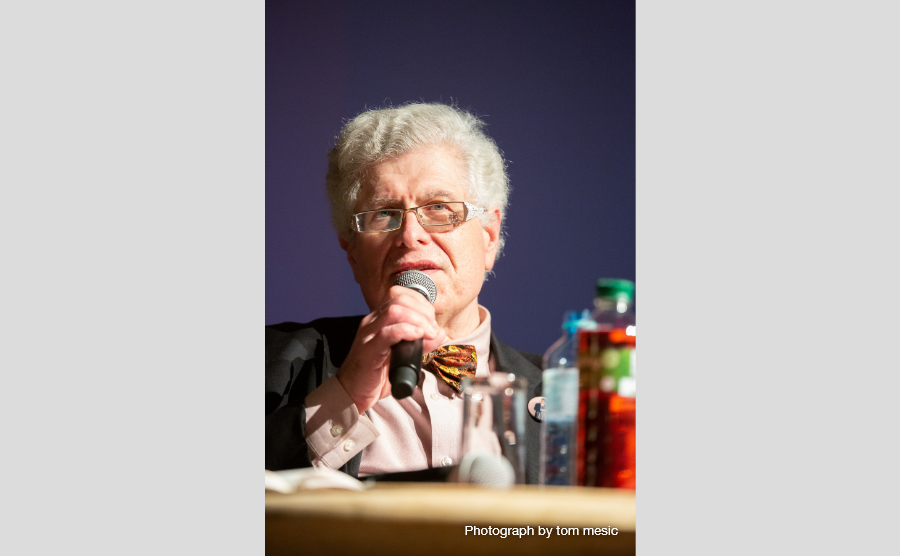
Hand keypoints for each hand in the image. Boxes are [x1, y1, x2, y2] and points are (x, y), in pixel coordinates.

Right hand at [337, 286, 445, 412]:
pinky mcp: (368, 349)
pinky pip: (388, 333)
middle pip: (400, 300)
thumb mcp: (404, 355)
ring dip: (418, 320)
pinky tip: (417, 336)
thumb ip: (420, 343)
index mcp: (379, 319)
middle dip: (423, 311)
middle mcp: (372, 322)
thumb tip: (440, 333)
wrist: (353, 392)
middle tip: (432, 330)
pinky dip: (407, 331)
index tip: (432, 321)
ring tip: (428, 334)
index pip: (401, 295)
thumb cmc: (376, 374)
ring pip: (394, 312)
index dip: (421, 303)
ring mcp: (368, 334)